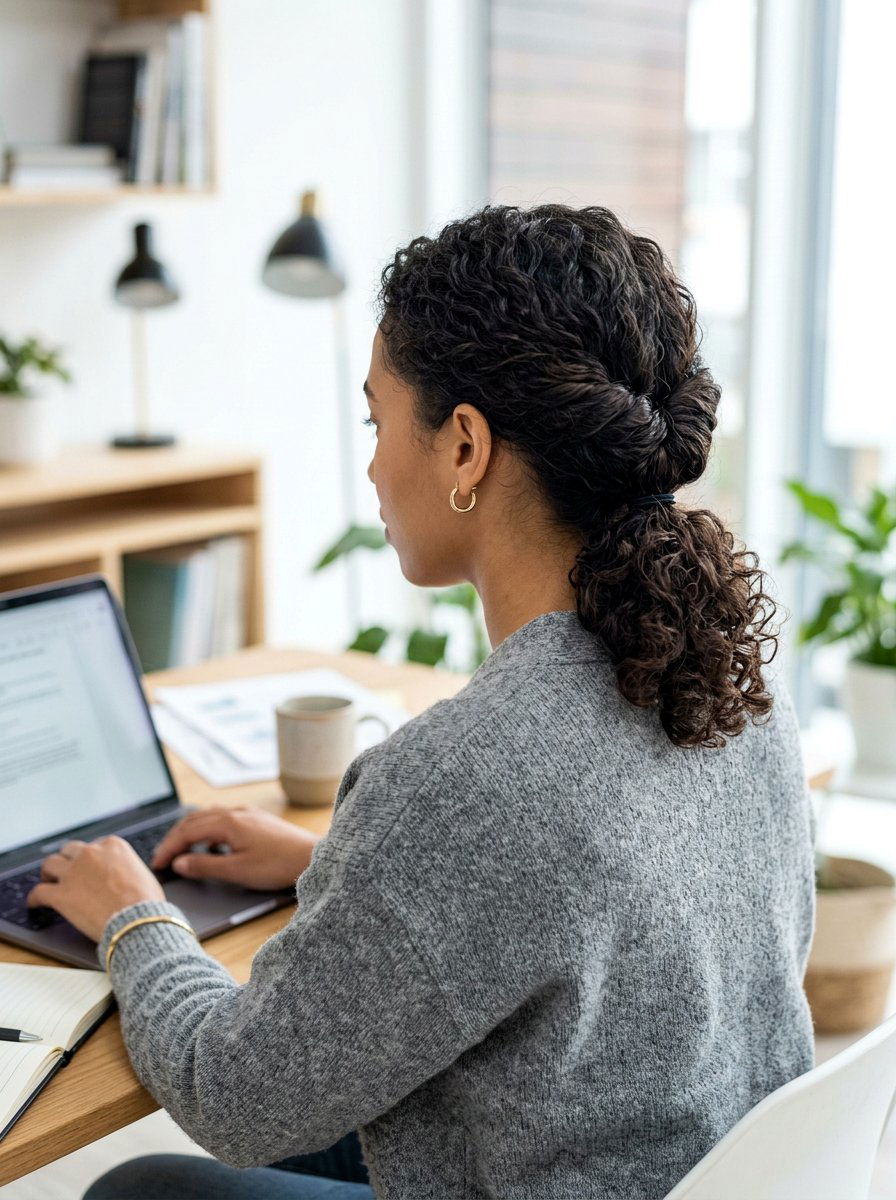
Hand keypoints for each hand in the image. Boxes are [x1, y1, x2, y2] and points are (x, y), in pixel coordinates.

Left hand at [27, 837, 165, 943]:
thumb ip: (127, 867)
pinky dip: (35, 897)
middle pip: (70, 850)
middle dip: (68, 860)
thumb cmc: (146, 901)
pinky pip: (39, 892)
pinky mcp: (60, 894)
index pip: (95, 845)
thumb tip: (125, 876)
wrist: (137, 920)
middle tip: (67, 871)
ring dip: (49, 873)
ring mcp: (73, 873)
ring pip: (50, 864)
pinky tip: (35, 902)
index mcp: (112, 845)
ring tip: (48, 880)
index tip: (89, 866)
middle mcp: (90, 853)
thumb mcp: (142, 872)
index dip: (91, 858)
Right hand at [149, 806, 319, 891]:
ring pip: (210, 817)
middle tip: (163, 857)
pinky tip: (213, 846)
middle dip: (176, 838)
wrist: (311, 857)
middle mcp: (236, 812)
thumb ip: (205, 866)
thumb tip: (180, 863)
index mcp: (228, 822)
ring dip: (192, 832)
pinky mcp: (257, 820)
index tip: (157, 864)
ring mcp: (248, 814)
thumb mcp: (236, 871)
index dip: (169, 848)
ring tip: (182, 850)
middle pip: (195, 820)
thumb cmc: (277, 865)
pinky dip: (210, 831)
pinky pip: (224, 820)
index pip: (187, 831)